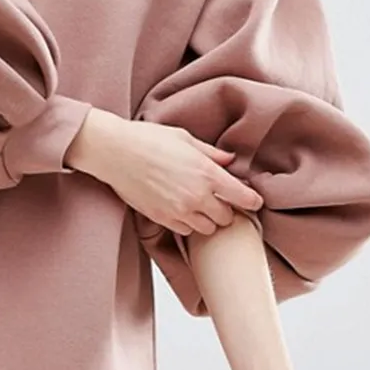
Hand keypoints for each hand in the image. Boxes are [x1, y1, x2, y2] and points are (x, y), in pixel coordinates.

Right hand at [66, 108, 263, 235]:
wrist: (115, 152)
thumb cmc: (148, 139)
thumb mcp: (185, 138)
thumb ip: (212, 153)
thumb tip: (230, 160)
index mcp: (207, 173)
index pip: (243, 198)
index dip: (252, 201)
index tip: (254, 201)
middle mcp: (197, 196)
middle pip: (227, 218)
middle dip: (226, 209)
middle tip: (220, 199)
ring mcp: (179, 211)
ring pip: (208, 229)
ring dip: (208, 219)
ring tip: (199, 205)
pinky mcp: (162, 219)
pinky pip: (186, 231)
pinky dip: (188, 223)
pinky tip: (182, 209)